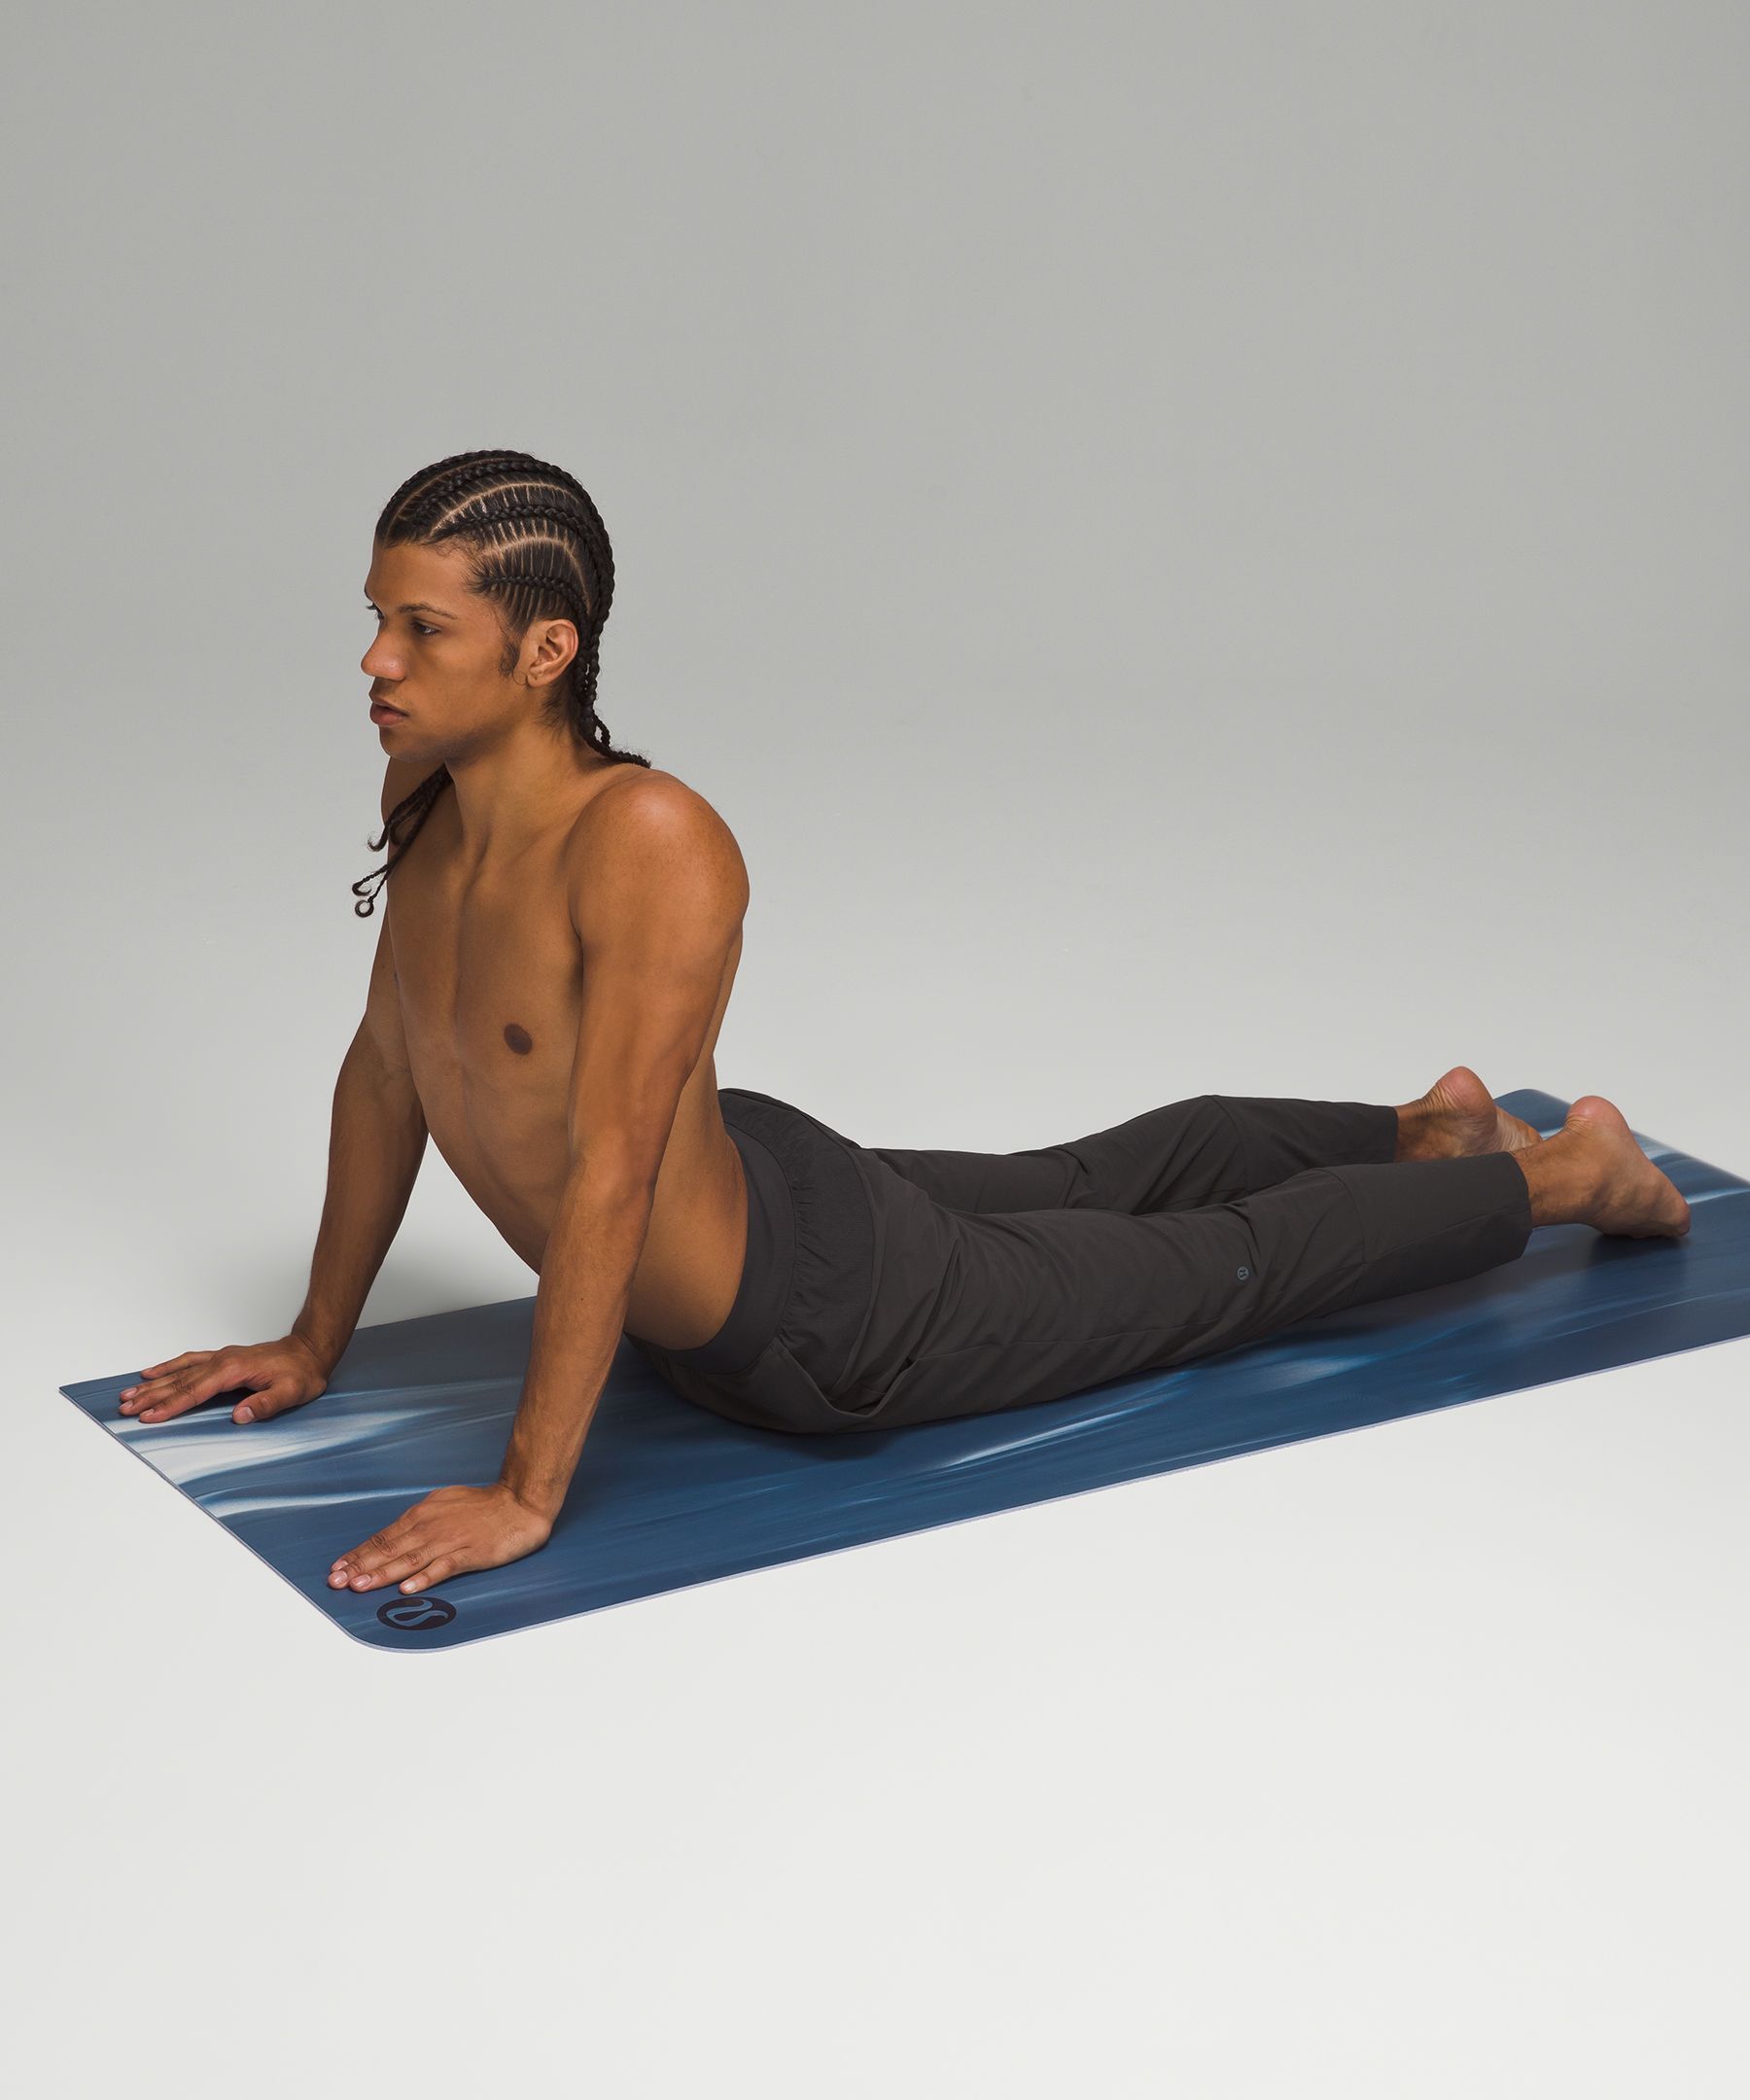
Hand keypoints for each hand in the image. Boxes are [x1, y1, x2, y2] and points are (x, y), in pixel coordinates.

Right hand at [118, 1334, 331, 1424]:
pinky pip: (187, 1361)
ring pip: (178, 1371)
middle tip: (124, 1409)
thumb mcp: (291, 1393)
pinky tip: (152, 1372)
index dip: (170, 1406)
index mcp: (232, 1371)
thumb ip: (265, 1405)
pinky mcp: (221, 1358)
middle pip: (178, 1381)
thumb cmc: (301, 1373)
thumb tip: (239, 1416)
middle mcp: (221, 1361)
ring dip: (152, 1383)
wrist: (309, 1351)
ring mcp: (219, 1358)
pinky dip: (167, 1366)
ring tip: (128, 1394)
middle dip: (150, 1396)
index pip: (194, 1392)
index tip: (148, 1417)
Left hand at [328, 1483, 553, 1595]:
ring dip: (383, 1574)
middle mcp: (430, 1527)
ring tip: (360, 1586)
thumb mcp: (442, 1504)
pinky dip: (424, 1578)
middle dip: (360, 1566)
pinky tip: (407, 1589)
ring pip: (410, 1559)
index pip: (383, 1537)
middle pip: (390, 1549)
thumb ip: (419, 1521)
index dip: (358, 1553)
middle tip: (336, 1581)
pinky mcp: (470, 1553)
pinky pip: (443, 1567)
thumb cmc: (481, 1505)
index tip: (337, 1567)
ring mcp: (450, 1540)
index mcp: (422, 1515)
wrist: (519, 1503)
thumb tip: (396, 1536)